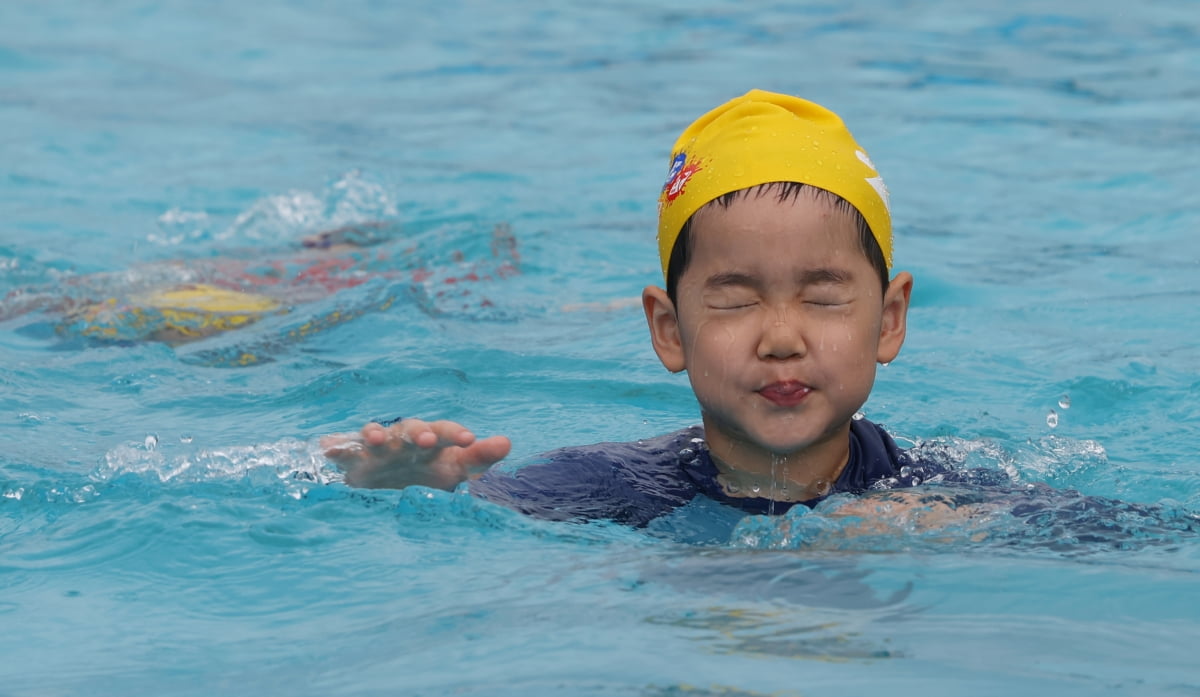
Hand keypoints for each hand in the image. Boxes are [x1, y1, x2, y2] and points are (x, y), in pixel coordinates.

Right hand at [321, 418, 511, 489]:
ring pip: (377, 436)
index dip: (456, 434)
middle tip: (426, 440)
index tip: (469, 440)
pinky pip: (344, 450)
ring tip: (376, 440)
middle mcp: (404, 440)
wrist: (385, 489)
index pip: (446, 433)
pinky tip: (327, 449)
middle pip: (412, 430)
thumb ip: (479, 459)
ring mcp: (378, 449)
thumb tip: (507, 442)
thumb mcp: (455, 471)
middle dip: (418, 433)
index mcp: (432, 443)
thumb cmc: (427, 475)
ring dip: (376, 435)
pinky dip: (336, 448)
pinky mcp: (354, 461)